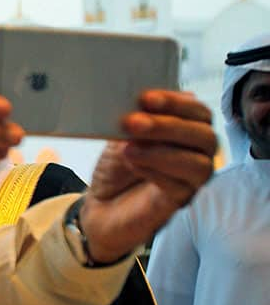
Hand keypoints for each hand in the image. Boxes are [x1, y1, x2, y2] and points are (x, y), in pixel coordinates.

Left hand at [80, 90, 216, 262]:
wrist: (100, 206)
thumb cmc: (115, 169)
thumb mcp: (119, 138)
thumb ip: (133, 122)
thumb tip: (136, 105)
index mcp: (185, 130)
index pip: (197, 112)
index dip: (175, 103)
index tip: (146, 98)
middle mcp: (195, 153)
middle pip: (204, 136)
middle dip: (168, 126)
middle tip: (133, 123)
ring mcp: (191, 178)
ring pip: (199, 163)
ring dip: (161, 152)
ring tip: (128, 149)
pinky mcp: (181, 201)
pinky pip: (183, 187)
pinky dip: (158, 173)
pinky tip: (135, 166)